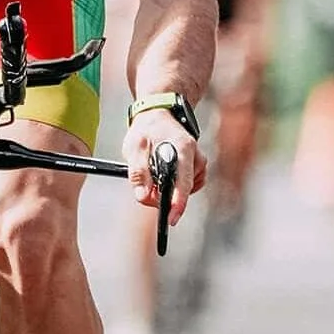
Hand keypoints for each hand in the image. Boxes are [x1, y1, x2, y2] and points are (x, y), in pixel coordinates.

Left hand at [122, 108, 206, 226]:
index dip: (178, 203)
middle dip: (165, 197)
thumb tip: (143, 196)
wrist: (159, 115)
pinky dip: (173, 187)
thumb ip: (138, 172)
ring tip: (152, 175)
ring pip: (184, 190)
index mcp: (184, 148)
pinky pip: (186, 187)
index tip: (171, 218)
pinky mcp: (197, 168)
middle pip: (184, 189)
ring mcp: (198, 162)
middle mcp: (196, 156)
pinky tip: (163, 175)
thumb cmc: (147, 129)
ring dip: (167, 190)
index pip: (184, 182)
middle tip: (147, 191)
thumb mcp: (135, 146)